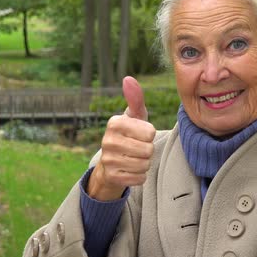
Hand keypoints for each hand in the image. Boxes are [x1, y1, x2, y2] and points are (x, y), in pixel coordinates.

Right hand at [87, 76, 155, 200]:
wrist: (111, 163)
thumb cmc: (129, 134)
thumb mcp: (134, 116)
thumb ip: (135, 98)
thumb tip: (128, 78)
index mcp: (114, 123)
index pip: (149, 132)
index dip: (149, 135)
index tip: (140, 134)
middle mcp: (107, 141)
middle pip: (148, 150)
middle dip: (148, 151)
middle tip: (138, 148)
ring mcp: (108, 160)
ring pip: (144, 165)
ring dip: (144, 163)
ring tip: (134, 158)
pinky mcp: (112, 177)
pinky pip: (139, 178)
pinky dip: (139, 176)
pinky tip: (130, 170)